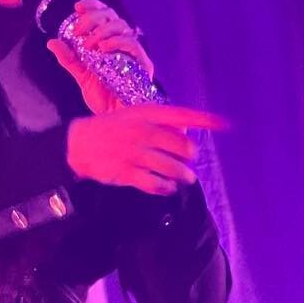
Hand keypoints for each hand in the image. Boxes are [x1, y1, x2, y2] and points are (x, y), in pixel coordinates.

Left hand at [47, 0, 153, 115]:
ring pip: (121, 25)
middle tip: (79, 31)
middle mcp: (121, 43)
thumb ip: (69, 59)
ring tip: (89, 45)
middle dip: (93, 18)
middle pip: (111, 15)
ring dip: (102, 31)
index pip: (104, 14)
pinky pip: (132, 44)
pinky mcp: (143, 64)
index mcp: (108, 42)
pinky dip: (116, 42)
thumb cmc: (103, 98)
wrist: (115, 119)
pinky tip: (104, 49)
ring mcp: (133, 53)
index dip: (92, 6)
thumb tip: (52, 41)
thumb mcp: (81, 76)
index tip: (77, 8)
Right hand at [66, 102, 226, 196]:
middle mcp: (144, 132)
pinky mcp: (128, 173)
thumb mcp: (134, 116)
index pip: (183, 115)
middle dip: (189, 157)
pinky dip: (166, 188)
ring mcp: (136, 153)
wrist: (79, 143)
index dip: (205, 120)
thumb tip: (188, 133)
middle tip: (188, 161)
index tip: (224, 124)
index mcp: (147, 114)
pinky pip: (156, 184)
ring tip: (184, 178)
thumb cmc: (111, 129)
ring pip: (173, 168)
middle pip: (183, 147)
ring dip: (183, 176)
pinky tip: (168, 187)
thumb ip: (160, 123)